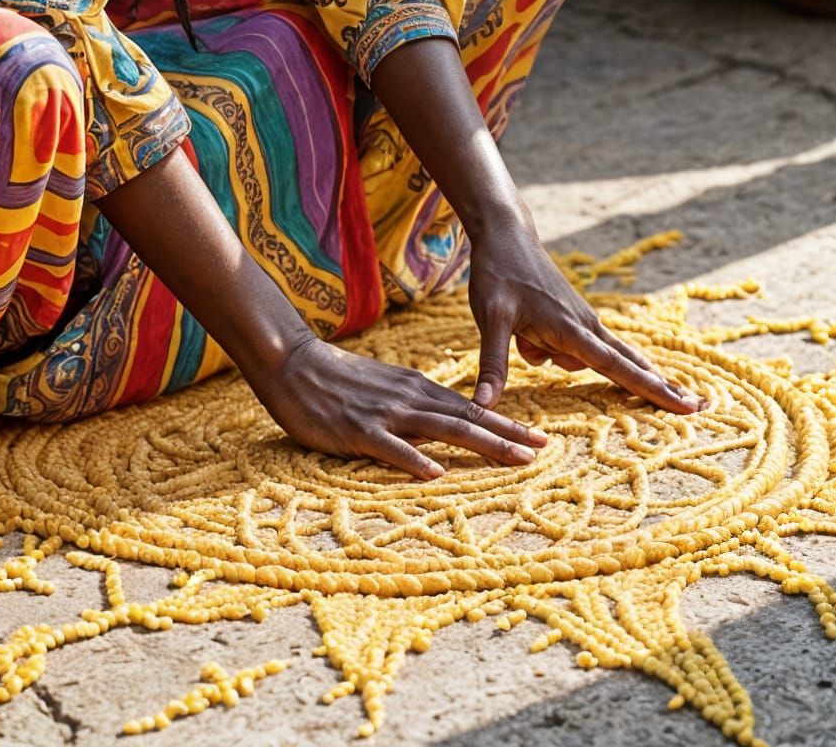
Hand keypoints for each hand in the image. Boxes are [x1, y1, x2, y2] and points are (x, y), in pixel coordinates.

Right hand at [248, 331, 550, 478]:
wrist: (292, 362)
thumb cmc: (335, 379)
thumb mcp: (383, 386)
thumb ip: (411, 404)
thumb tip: (440, 429)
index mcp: (415, 387)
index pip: (470, 408)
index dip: (505, 423)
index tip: (537, 438)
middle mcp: (408, 397)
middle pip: (467, 418)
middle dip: (507, 435)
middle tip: (542, 450)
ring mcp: (385, 413)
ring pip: (443, 429)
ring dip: (482, 444)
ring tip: (514, 459)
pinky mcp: (358, 429)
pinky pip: (391, 447)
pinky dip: (414, 460)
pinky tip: (434, 473)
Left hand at [466, 212, 706, 414]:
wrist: (506, 235)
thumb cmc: (499, 274)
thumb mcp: (491, 318)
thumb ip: (493, 363)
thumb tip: (484, 404)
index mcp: (572, 329)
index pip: (616, 367)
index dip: (649, 389)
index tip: (685, 404)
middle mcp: (586, 326)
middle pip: (627, 364)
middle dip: (657, 385)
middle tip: (696, 406)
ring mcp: (582, 321)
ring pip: (587, 357)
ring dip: (561, 358)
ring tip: (525, 335)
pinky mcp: (573, 318)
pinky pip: (580, 346)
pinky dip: (576, 354)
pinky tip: (531, 338)